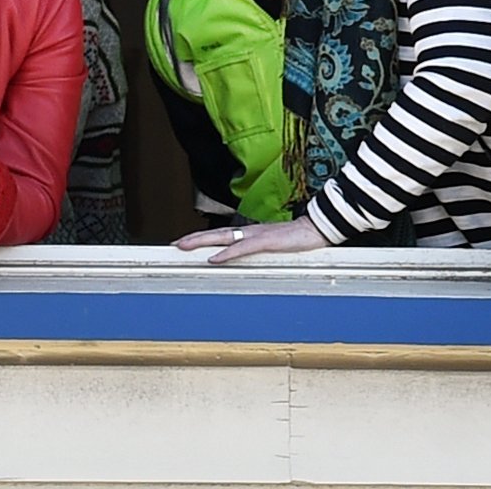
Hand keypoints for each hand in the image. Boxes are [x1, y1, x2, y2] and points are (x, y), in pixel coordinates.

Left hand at [176, 215, 329, 263]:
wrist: (315, 230)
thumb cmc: (294, 240)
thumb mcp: (271, 249)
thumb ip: (256, 253)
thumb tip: (243, 261)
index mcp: (248, 235)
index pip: (219, 236)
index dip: (200, 239)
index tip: (183, 243)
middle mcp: (248, 232)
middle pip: (214, 234)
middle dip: (193, 239)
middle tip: (175, 244)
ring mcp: (256, 235)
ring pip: (222, 238)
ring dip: (202, 242)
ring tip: (184, 246)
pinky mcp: (266, 241)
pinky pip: (242, 248)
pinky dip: (227, 253)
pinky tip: (214, 257)